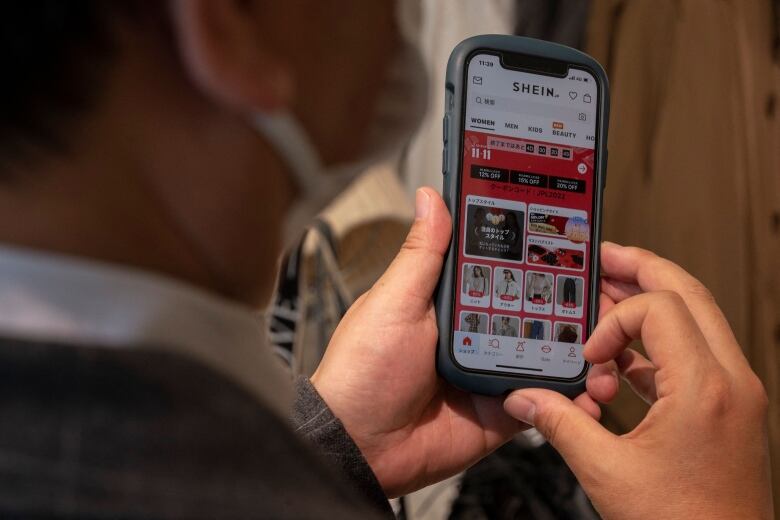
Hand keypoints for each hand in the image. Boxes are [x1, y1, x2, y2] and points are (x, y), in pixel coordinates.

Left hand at [311, 188, 605, 496]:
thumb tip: (430, 197)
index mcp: (446, 301)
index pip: (497, 267)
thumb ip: (423, 255)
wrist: (359, 447)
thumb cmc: (362, 370)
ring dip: (575, 347)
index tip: (567, 235)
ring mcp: (488, 371)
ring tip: (608, 338)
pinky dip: (567, 395)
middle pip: (530, 308)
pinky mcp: (500, 410)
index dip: (529, 253)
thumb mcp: (393, 302)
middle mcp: (472, 332)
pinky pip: (542, 399)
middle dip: (567, 302)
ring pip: (544, 352)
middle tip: (607, 290)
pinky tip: (589, 385)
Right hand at [504, 243, 772, 518]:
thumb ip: (559, 424)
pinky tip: (622, 363)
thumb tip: (523, 398)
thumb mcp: (607, 472)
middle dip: (641, 269)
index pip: (660, 308)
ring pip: (697, 319)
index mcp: (704, 388)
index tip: (590, 354)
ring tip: (609, 301)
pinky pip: (696, 354)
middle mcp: (731, 381)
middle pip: (689, 293)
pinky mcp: (730, 410)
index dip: (615, 319)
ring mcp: (736, 394)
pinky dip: (658, 347)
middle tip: (603, 257)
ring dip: (650, 306)